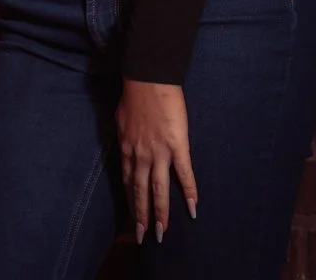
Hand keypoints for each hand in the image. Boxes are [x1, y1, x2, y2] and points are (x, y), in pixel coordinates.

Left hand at [115, 78, 197, 243]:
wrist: (148, 79)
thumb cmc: (134, 94)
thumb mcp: (121, 118)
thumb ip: (125, 135)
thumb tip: (126, 143)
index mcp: (127, 148)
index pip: (126, 181)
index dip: (129, 200)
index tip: (131, 217)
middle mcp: (140, 155)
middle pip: (140, 191)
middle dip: (142, 215)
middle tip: (142, 237)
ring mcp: (159, 152)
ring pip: (159, 189)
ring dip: (161, 213)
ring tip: (163, 233)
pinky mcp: (177, 146)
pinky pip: (184, 173)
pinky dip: (189, 192)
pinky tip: (194, 208)